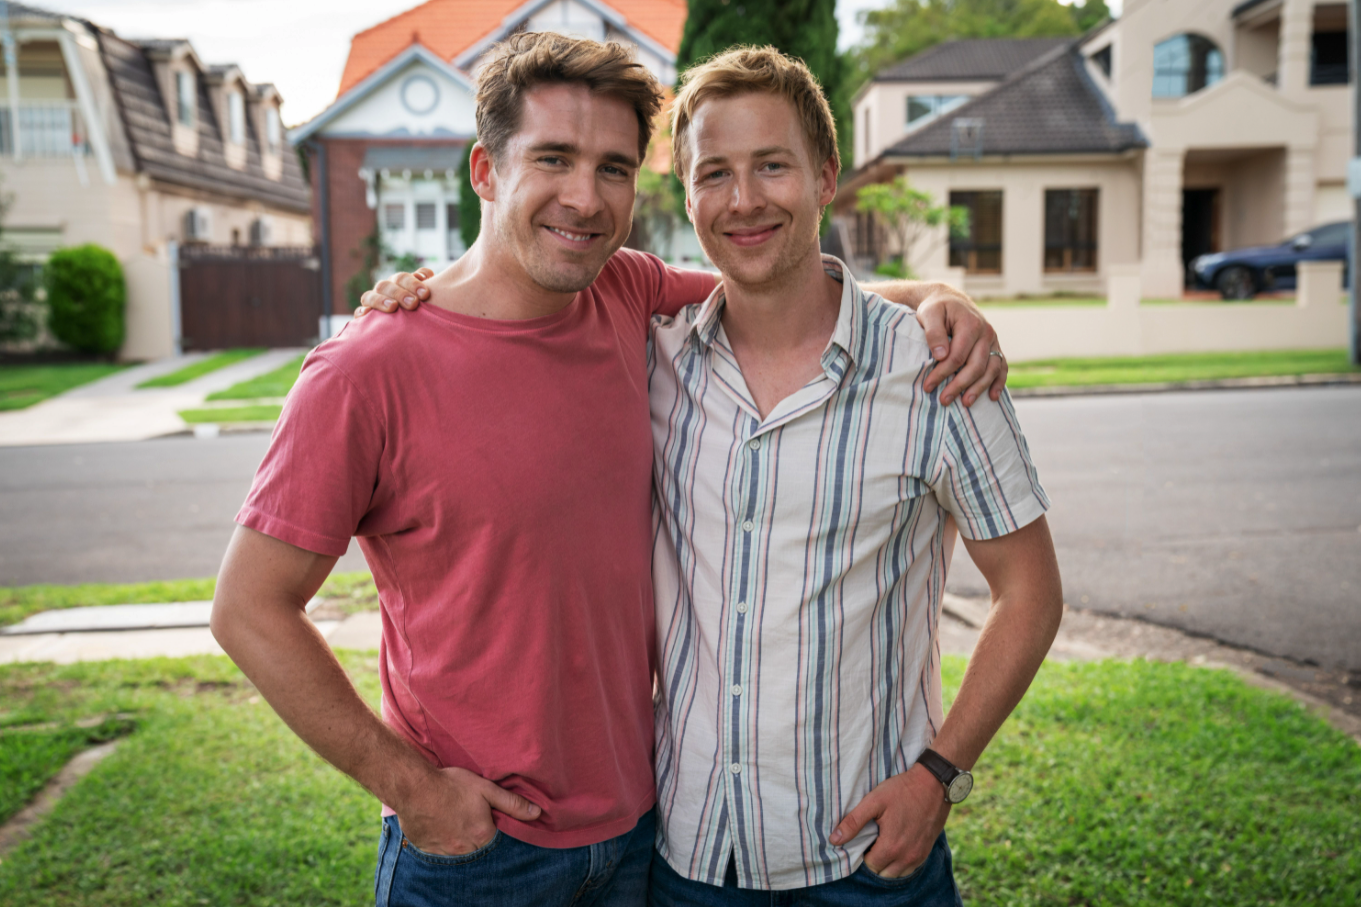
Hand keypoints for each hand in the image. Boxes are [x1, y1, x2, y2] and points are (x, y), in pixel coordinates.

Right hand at [355, 267, 434, 317]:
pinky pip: (358, 312)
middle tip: (413, 304)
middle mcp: (385, 290)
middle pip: (386, 285)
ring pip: (370, 296)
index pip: (403, 278)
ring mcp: (372, 302)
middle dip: (400, 293)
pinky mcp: (363, 317)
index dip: (413, 283)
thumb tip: (426, 275)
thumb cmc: (421, 312)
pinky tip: (367, 314)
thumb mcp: (425, 300)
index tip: (425, 294)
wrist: (407, 335)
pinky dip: (361, 312)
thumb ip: (426, 287)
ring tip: (393, 307)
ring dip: (381, 300)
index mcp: (399, 284)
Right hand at [396, 765, 541, 855]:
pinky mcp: (427, 849)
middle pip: (477, 847)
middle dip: (476, 835)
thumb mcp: (486, 788)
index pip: (495, 839)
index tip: (485, 816)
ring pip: (458, 850)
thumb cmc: (451, 785)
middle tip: (468, 816)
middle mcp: (465, 848)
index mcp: (482, 834)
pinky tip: (440, 824)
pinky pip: (439, 850)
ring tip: (454, 819)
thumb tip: (537, 813)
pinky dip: (442, 840)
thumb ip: (511, 803)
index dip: (491, 827)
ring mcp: (444, 851)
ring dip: (459, 839)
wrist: (414, 787)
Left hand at [829, 764, 949, 878]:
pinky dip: (901, 863)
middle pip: (883, 873)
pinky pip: (910, 868)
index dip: (863, 854)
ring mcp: (919, 856)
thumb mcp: (874, 801)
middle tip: (872, 841)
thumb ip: (853, 822)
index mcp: (891, 847)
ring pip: (897, 874)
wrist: (933, 784)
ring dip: (888, 864)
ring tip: (884, 844)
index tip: (863, 840)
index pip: (870, 865)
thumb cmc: (902, 791)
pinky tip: (897, 846)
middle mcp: (907, 857)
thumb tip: (834, 840)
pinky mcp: (927, 851)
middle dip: (875, 861)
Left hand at [914, 286, 1006, 406]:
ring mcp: (993, 341)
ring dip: (979, 388)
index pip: (957, 355)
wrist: (950, 300)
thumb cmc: (937, 308)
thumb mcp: (929, 314)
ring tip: (965, 403)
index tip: (928, 386)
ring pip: (991, 369)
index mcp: (970, 324)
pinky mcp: (995, 347)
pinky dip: (999, 382)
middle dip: (959, 385)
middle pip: (976, 365)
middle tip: (944, 400)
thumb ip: (934, 333)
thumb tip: (941, 355)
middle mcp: (986, 333)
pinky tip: (992, 397)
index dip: (943, 373)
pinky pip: (1002, 366)